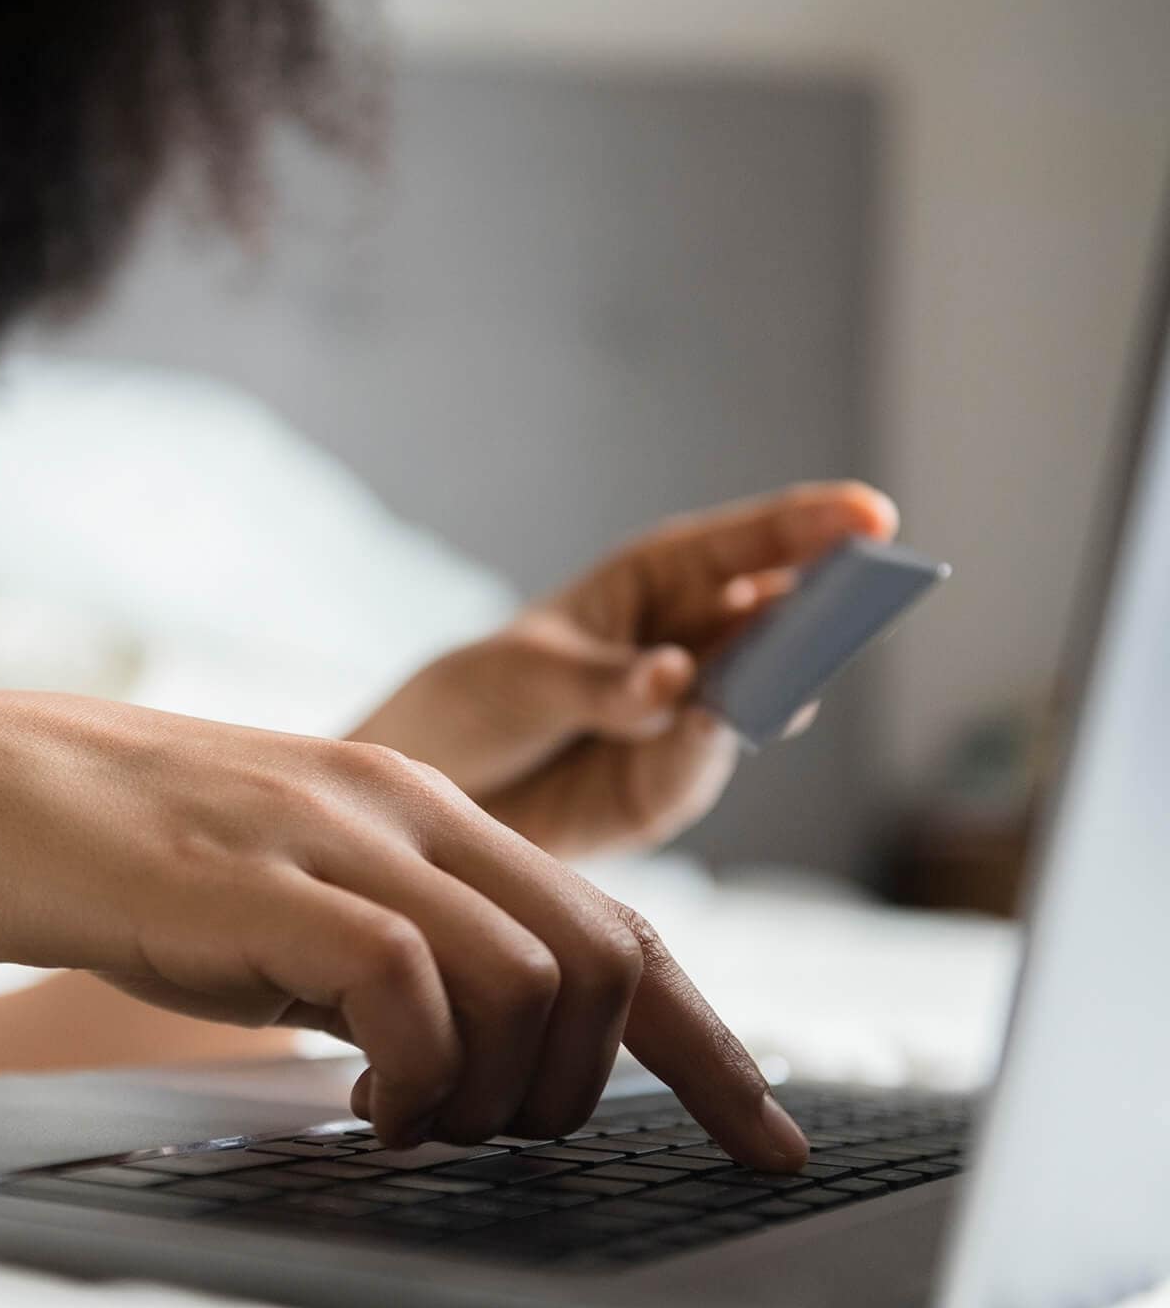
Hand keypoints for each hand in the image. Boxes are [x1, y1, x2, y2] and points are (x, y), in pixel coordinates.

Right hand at [0, 690, 807, 1164]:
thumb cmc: (145, 860)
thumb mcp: (306, 896)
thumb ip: (403, 947)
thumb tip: (487, 1050)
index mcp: (435, 815)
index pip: (622, 930)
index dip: (709, 1044)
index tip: (764, 1135)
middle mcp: (413, 812)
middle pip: (605, 963)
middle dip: (588, 1089)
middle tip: (492, 1133)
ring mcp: (342, 841)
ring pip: (528, 981)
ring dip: (492, 1094)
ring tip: (406, 1120)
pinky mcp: (264, 884)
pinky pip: (407, 989)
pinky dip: (412, 1076)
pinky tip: (355, 1101)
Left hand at [351, 482, 898, 855]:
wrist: (434, 790)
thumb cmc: (474, 701)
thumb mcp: (524, 677)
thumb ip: (604, 682)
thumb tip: (680, 682)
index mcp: (653, 584)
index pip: (742, 549)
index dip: (809, 528)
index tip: (874, 517)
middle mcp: (687, 646)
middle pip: (774, 625)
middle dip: (821, 613)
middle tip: (864, 600)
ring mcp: (687, 721)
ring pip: (755, 700)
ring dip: (774, 687)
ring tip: (785, 678)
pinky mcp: (669, 788)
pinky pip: (700, 768)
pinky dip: (702, 753)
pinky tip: (702, 732)